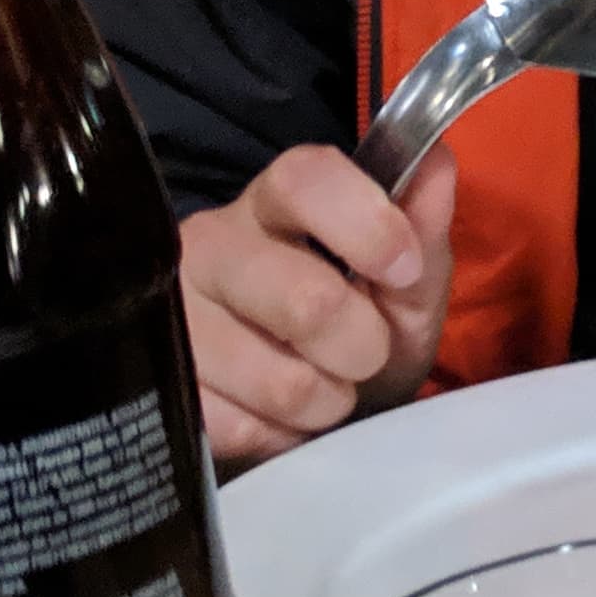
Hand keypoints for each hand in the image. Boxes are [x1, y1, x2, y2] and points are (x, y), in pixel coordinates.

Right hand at [178, 145, 458, 467]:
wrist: (308, 407)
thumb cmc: (362, 326)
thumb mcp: (409, 282)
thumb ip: (423, 227)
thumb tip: (436, 161)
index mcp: (275, 201)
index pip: (304, 179)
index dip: (368, 225)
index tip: (404, 270)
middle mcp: (209, 246)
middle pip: (307, 301)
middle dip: (363, 345)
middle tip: (366, 354)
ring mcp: (174, 318)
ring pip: (280, 380)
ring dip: (327, 400)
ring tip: (325, 388)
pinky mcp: (159, 389)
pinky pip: (242, 427)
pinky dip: (283, 435)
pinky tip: (280, 417)